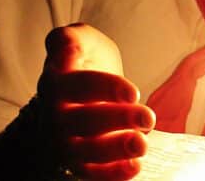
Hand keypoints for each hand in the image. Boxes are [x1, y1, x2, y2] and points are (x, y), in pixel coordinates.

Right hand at [32, 23, 155, 179]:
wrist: (75, 88)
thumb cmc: (81, 59)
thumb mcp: (78, 39)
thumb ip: (69, 38)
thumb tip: (64, 48)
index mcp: (56, 82)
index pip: (79, 86)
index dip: (106, 89)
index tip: (134, 92)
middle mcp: (56, 115)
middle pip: (83, 122)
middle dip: (118, 120)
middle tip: (148, 117)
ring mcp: (64, 140)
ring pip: (84, 152)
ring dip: (115, 151)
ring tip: (142, 143)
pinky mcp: (78, 160)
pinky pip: (89, 173)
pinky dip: (110, 174)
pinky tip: (135, 167)